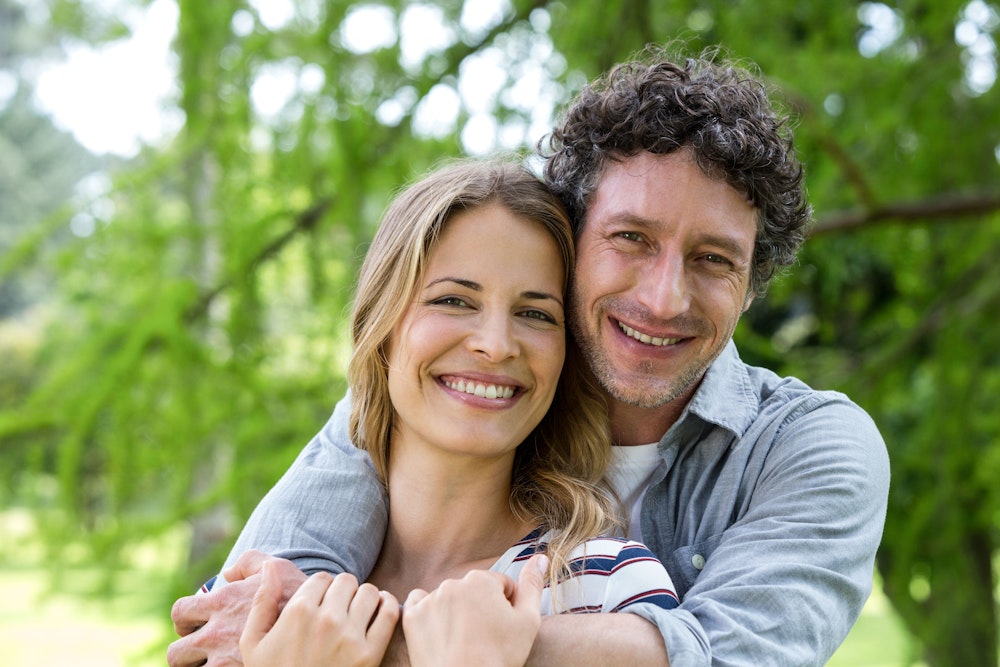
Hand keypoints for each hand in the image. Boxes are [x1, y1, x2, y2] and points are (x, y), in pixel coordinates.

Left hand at [167, 551, 306, 666]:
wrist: (320, 623)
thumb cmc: (300, 593)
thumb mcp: (277, 565)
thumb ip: (248, 562)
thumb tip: (227, 573)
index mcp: (221, 602)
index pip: (180, 612)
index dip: (184, 621)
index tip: (194, 626)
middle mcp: (215, 632)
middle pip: (176, 652)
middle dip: (185, 653)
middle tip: (201, 652)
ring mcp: (223, 660)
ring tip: (214, 665)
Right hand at [241, 564, 399, 666]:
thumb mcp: (254, 643)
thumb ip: (262, 601)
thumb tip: (269, 564)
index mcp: (298, 612)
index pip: (321, 578)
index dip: (321, 589)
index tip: (321, 603)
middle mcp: (326, 620)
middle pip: (346, 581)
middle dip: (343, 591)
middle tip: (340, 607)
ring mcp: (350, 637)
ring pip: (369, 592)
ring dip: (365, 598)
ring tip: (358, 611)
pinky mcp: (371, 653)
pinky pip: (390, 612)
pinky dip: (388, 606)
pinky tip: (379, 612)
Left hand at [402, 554, 546, 666]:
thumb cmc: (499, 657)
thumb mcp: (528, 621)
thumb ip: (533, 584)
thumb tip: (540, 557)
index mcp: (481, 580)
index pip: (500, 585)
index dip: (507, 607)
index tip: (504, 628)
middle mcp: (452, 583)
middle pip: (473, 591)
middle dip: (481, 608)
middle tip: (486, 637)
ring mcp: (430, 600)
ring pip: (449, 599)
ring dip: (456, 612)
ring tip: (464, 640)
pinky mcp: (412, 618)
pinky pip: (419, 605)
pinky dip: (429, 615)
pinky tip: (440, 632)